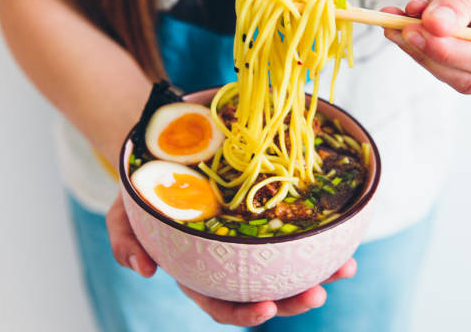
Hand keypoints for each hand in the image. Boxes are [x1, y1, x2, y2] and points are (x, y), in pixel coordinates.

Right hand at [106, 193, 356, 325]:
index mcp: (198, 271)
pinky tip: (342, 231)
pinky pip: (295, 230)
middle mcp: (229, 263)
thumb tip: (143, 270)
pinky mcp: (266, 216)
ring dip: (318, 272)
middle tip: (317, 294)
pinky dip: (319, 235)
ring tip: (345, 268)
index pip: (221, 304)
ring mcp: (250, 240)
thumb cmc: (146, 191)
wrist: (166, 157)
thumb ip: (126, 241)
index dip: (244, 314)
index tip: (267, 308)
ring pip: (287, 265)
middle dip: (293, 300)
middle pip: (263, 292)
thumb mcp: (125, 213)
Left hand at [382, 0, 470, 94]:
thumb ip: (459, 0)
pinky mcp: (465, 68)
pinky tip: (401, 22)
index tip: (417, 31)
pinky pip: (434, 64)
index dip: (451, 51)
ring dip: (415, 49)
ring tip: (395, 19)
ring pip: (445, 74)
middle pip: (466, 75)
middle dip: (428, 51)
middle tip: (398, 26)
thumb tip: (435, 25)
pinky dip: (413, 45)